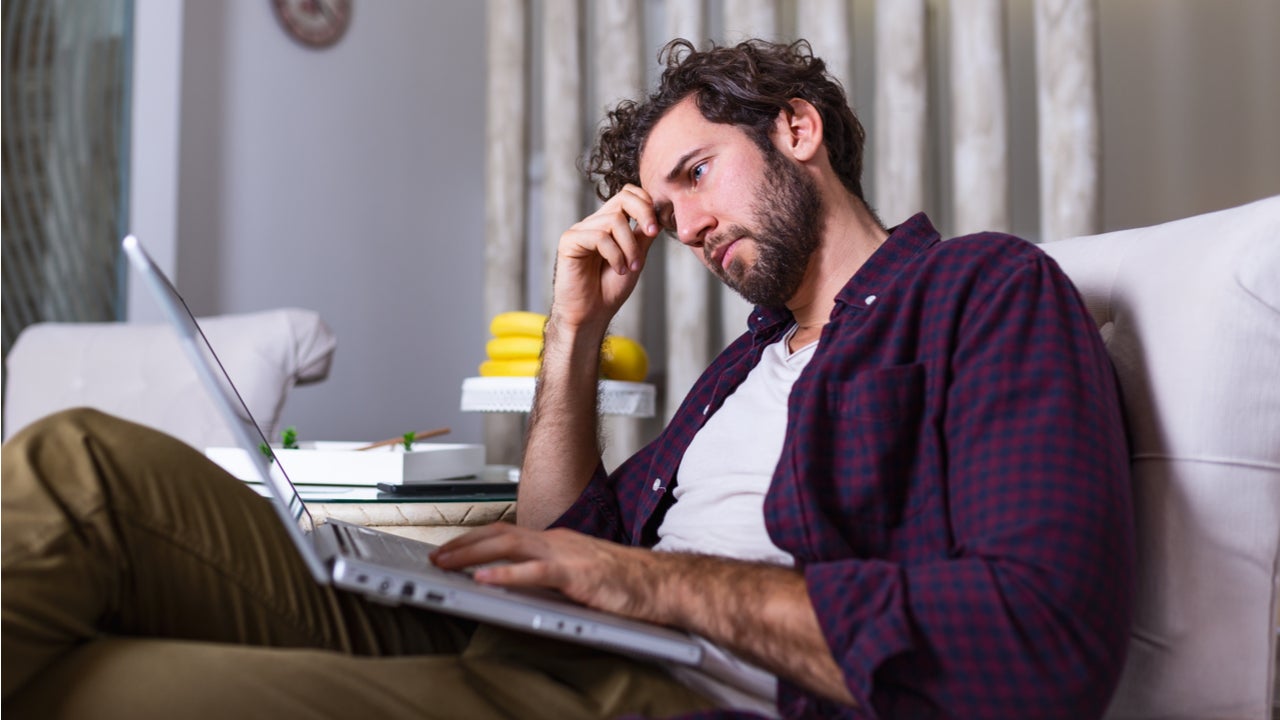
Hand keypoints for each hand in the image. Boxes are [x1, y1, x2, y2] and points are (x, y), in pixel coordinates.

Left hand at [431, 523, 657, 619]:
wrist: (661, 582)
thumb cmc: (625, 580)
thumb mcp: (579, 572)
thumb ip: (551, 572)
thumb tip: (520, 581)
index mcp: (556, 540)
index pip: (506, 534)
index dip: (474, 540)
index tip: (450, 550)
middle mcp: (556, 540)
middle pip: (499, 535)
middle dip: (463, 544)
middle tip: (435, 556)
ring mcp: (566, 554)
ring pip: (509, 547)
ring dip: (472, 554)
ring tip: (446, 564)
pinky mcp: (576, 574)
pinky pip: (534, 573)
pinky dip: (506, 575)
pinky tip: (484, 580)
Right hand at [550, 184, 659, 333]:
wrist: (592, 314)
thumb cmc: (610, 288)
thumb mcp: (636, 257)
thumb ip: (643, 235)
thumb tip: (659, 214)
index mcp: (609, 224)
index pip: (628, 195)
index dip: (646, 203)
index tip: (656, 227)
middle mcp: (594, 223)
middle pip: (622, 198)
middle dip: (643, 213)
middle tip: (652, 233)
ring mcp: (580, 231)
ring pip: (613, 220)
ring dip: (629, 246)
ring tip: (630, 267)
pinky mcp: (569, 242)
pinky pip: (598, 237)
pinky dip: (614, 255)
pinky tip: (617, 269)